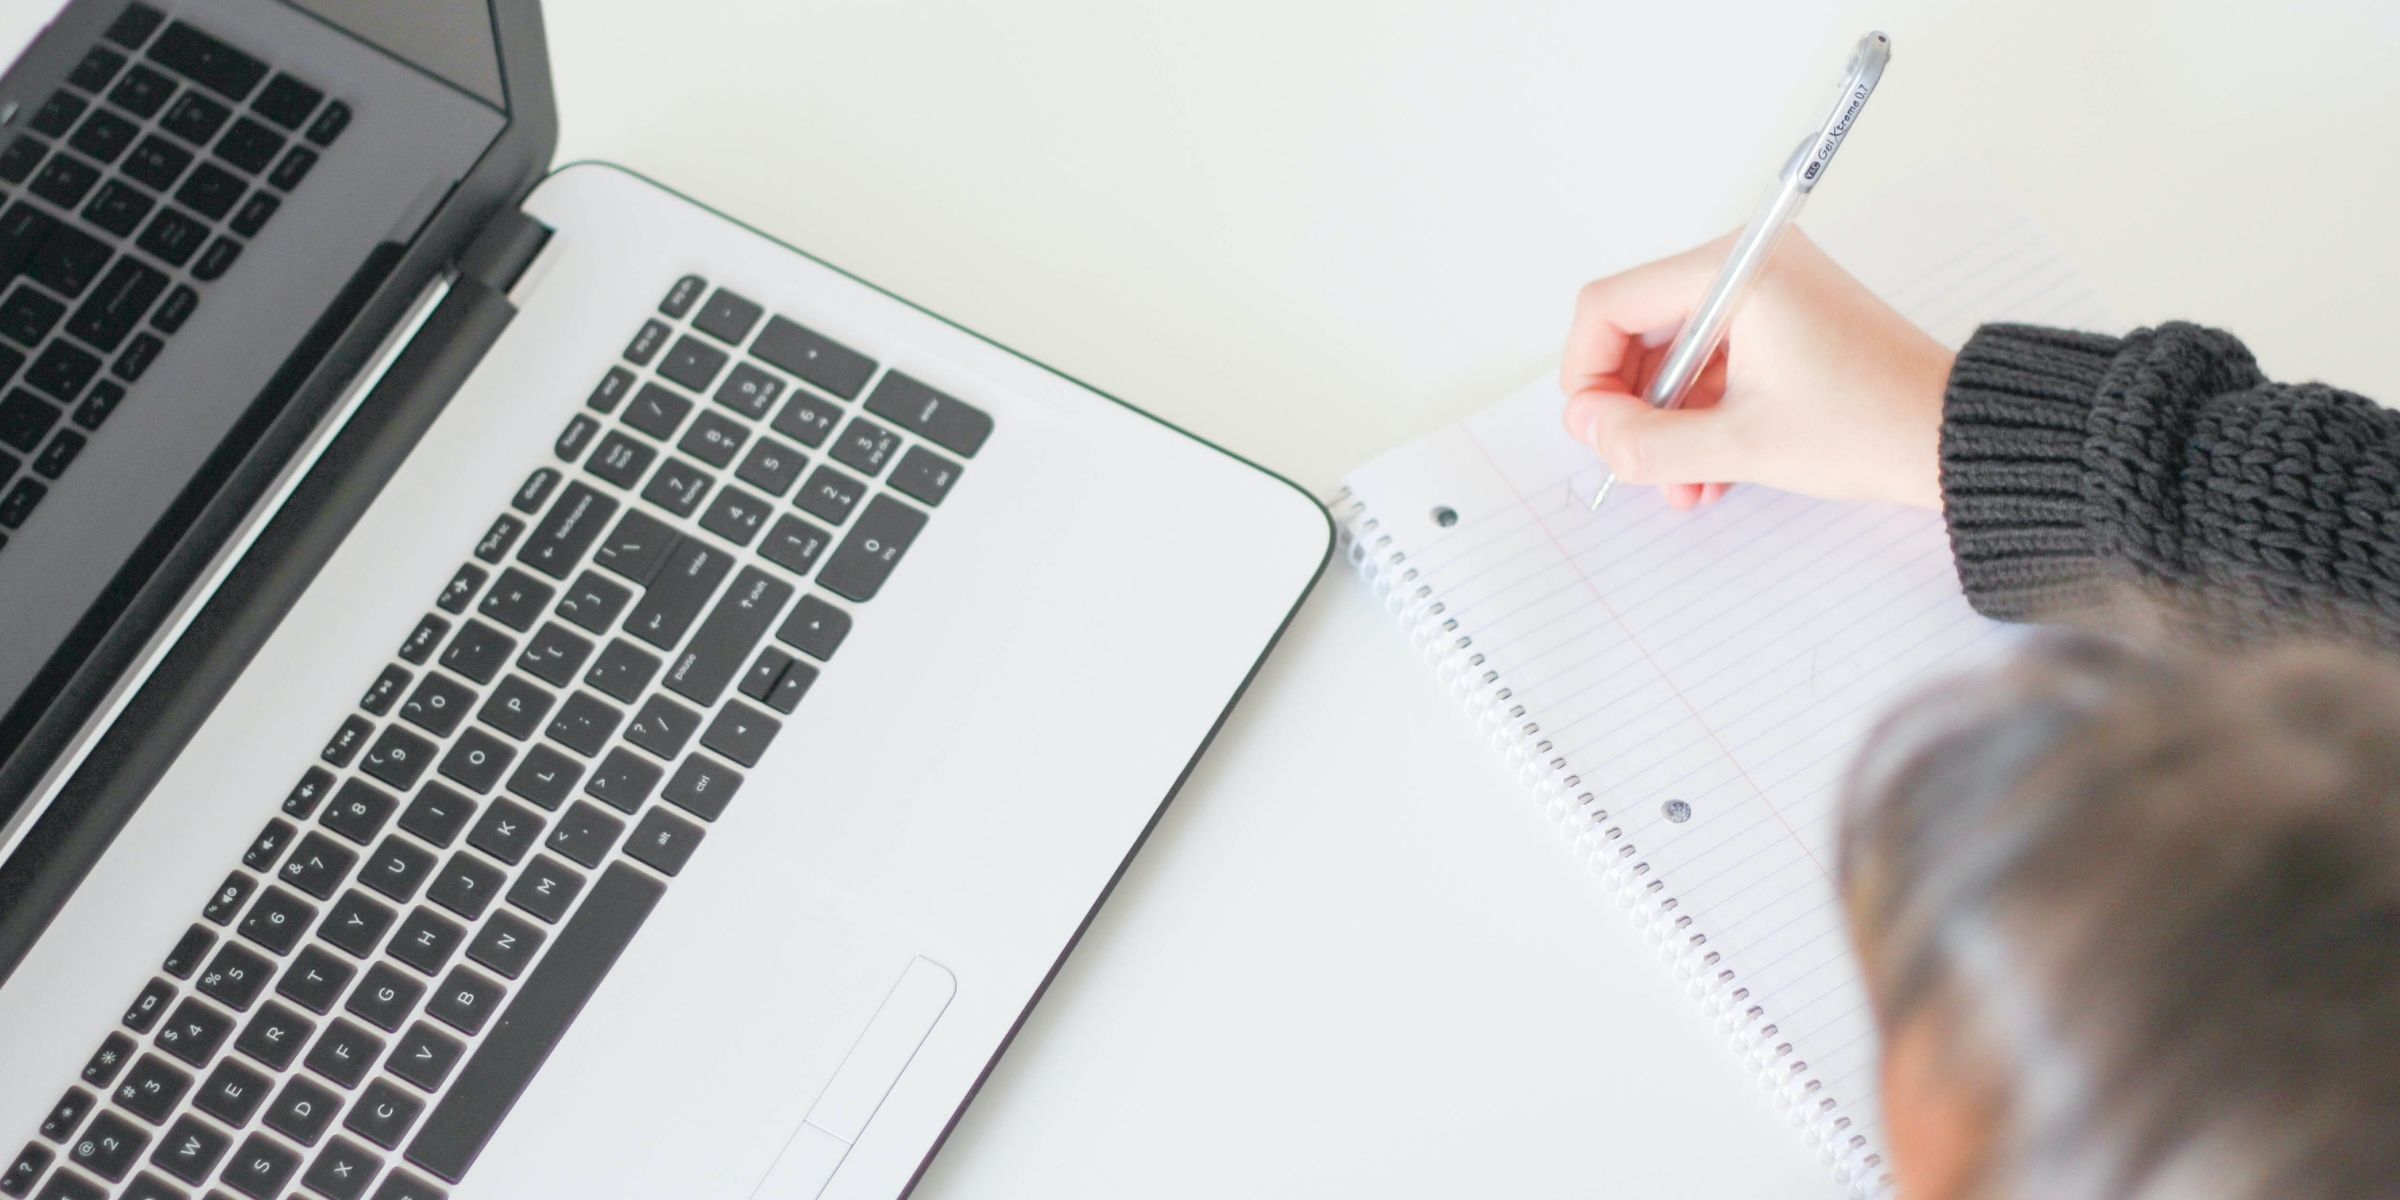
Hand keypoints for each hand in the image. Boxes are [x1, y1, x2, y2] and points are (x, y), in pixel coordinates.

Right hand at [1559, 229, 1954, 509]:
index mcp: (1735, 271)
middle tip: (1635, 461)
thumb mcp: (1740, 445)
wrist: (1953, 437)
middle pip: (1638, 329)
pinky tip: (1709, 471)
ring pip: (1674, 356)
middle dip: (1631, 406)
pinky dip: (1701, 414)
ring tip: (1682, 483)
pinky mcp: (1783, 323)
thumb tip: (1588, 427)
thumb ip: (1646, 440)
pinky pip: (1713, 364)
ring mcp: (1767, 294)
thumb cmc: (1871, 425)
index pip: (1610, 304)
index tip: (1596, 430)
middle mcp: (1747, 266)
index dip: (1587, 373)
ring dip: (1667, 423)